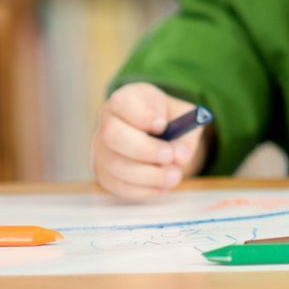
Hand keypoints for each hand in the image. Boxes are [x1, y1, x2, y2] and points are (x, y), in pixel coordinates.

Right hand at [92, 83, 208, 200]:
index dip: (141, 116)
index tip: (163, 126)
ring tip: (174, 176)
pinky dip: (142, 190)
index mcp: (125, 99)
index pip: (122, 102)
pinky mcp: (103, 172)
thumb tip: (180, 156)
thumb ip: (186, 132)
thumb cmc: (167, 118)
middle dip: (144, 149)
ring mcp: (101, 149)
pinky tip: (162, 187)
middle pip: (112, 136)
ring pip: (115, 165)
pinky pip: (117, 186)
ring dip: (147, 175)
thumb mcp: (183, 115)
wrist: (155, 132)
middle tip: (169, 157)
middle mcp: (106, 122)